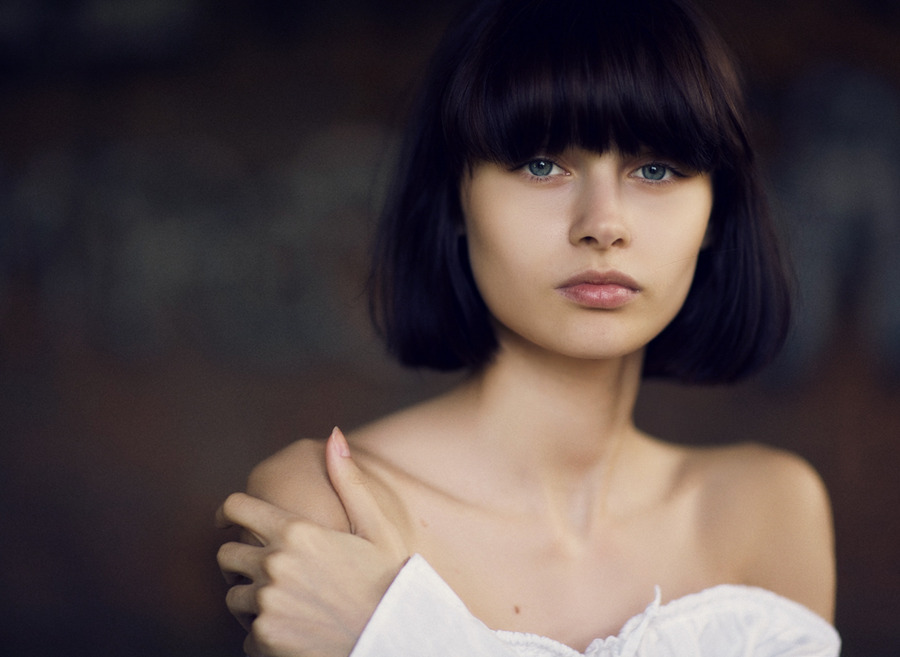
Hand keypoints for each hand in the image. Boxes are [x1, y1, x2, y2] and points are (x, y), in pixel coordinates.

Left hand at [216, 428, 409, 656]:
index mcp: (296, 531)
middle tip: (258, 568)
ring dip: (250, 599)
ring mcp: (267, 603)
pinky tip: (292, 630)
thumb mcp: (374, 526)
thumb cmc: (388, 579)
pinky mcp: (265, 638)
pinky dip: (263, 634)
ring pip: (233, 596)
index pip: (235, 507)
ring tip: (281, 603)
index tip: (226, 521)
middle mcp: (274, 564)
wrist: (395, 637)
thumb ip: (348, 480)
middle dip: (238, 559)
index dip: (226, 512)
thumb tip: (335, 434)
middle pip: (225, 554)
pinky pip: (246, 634)